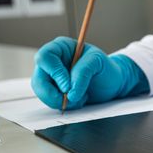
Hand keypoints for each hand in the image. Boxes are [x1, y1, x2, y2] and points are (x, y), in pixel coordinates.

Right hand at [31, 36, 148, 109]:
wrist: (113, 83)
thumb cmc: (106, 68)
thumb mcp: (97, 63)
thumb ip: (82, 73)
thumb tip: (69, 92)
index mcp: (61, 47)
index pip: (45, 57)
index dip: (54, 73)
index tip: (68, 86)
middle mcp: (53, 62)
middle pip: (39, 79)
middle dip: (54, 94)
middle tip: (71, 99)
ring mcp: (52, 77)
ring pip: (42, 92)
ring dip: (60, 101)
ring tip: (80, 98)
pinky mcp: (55, 91)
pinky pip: (50, 101)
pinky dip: (64, 105)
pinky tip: (78, 100)